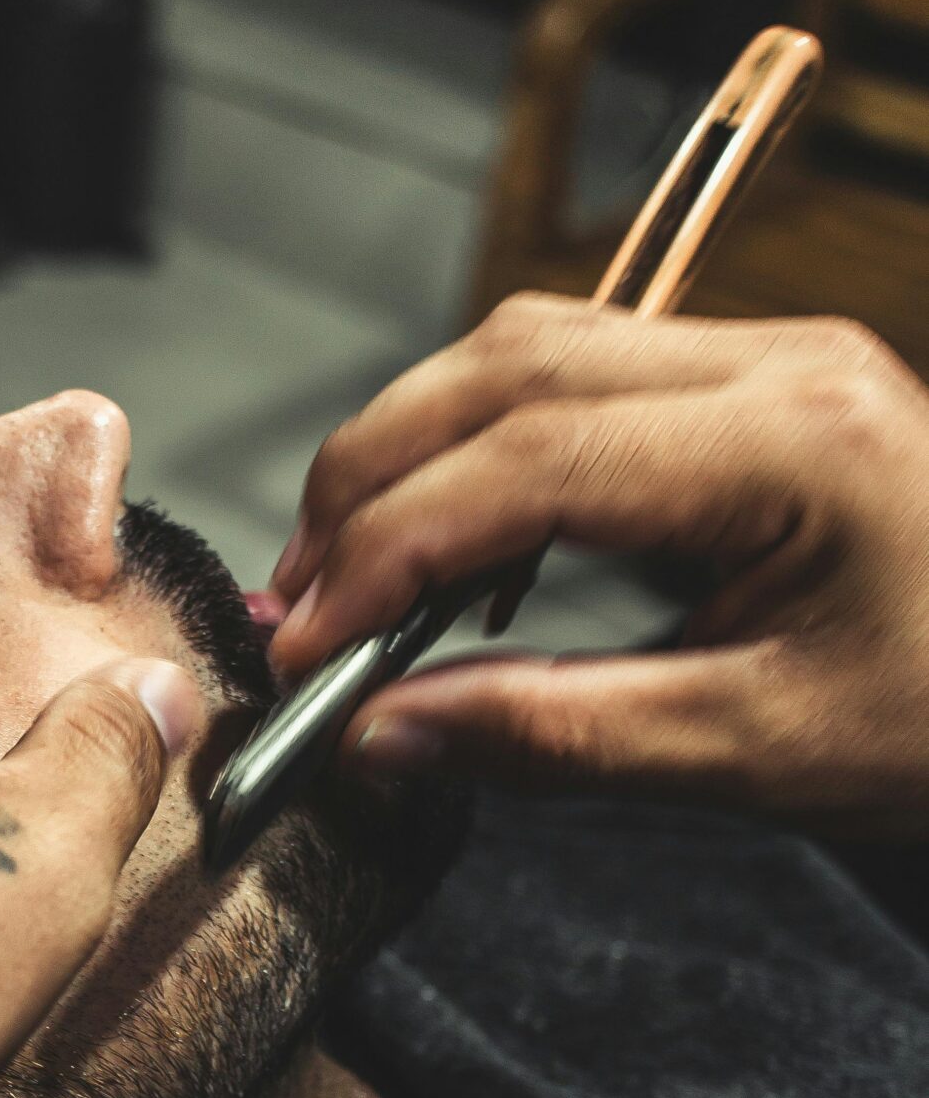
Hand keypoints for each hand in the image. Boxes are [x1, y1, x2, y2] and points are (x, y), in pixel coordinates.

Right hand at [269, 296, 928, 839]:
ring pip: (528, 346)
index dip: (392, 546)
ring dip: (416, 444)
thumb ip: (560, 734)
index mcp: (795, 440)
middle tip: (302, 602)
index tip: (313, 640)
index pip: (532, 457)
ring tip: (348, 568)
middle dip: (375, 476)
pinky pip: (576, 369)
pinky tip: (445, 527)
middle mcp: (779, 363)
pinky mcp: (757, 383)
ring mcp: (771, 357)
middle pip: (508, 364)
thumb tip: (385, 732)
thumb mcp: (763, 752)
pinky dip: (480, 440)